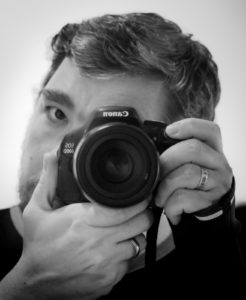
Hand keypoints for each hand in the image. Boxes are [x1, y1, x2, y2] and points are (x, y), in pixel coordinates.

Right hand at [2, 151, 152, 299]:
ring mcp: (106, 264)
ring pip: (138, 243)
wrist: (34, 282)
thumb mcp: (36, 209)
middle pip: (140, 223)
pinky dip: (125, 254)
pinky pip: (129, 263)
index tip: (142, 194)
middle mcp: (99, 243)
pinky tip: (112, 249)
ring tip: (123, 229)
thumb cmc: (38, 244)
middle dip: (142, 213)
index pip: (126, 208)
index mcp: (83, 221)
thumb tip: (51, 155)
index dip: (140, 199)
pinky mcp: (109, 281)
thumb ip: (48, 180)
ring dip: (134, 234)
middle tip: (136, 209)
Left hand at [155, 118, 232, 224]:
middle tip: (156, 176)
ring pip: (187, 173)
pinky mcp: (213, 201)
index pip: (209, 130)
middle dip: (166, 162)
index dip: (188, 126)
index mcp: (212, 151)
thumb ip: (175, 155)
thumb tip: (150, 147)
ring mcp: (219, 182)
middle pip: (192, 149)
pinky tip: (170, 209)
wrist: (202, 220)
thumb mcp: (185, 168)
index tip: (168, 132)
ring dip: (165, 187)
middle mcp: (220, 164)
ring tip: (160, 198)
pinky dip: (170, 205)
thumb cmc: (188, 190)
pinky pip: (183, 197)